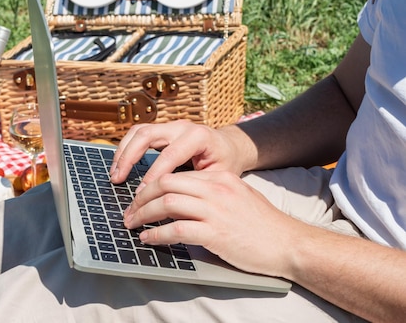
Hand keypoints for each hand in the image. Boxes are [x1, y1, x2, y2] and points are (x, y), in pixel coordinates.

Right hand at [110, 120, 251, 186]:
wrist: (229, 147)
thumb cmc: (225, 163)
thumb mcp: (217, 176)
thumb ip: (195, 185)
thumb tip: (171, 201)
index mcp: (198, 137)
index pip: (169, 155)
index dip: (152, 175)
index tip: (141, 194)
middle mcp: (182, 126)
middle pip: (146, 135)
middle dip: (128, 158)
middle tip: (118, 179)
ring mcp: (170, 126)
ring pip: (138, 131)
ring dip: (123, 152)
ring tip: (114, 173)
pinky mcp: (162, 129)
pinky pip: (138, 134)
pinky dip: (126, 149)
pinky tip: (119, 165)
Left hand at [122, 169, 301, 277]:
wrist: (288, 244)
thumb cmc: (261, 225)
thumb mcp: (236, 196)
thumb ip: (209, 194)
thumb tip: (178, 200)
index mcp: (219, 177)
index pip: (174, 174)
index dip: (150, 186)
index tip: (139, 198)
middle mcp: (215, 189)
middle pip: (165, 184)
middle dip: (140, 198)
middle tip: (129, 211)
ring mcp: (216, 210)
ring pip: (167, 204)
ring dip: (143, 215)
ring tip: (132, 225)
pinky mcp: (216, 233)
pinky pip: (177, 230)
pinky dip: (157, 235)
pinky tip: (149, 239)